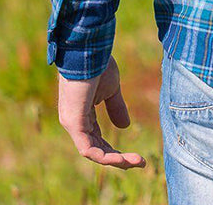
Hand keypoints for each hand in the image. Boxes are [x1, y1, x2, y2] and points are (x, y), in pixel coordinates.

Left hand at [57, 54, 146, 168]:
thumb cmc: (98, 64)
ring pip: (94, 152)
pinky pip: (88, 149)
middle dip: (119, 159)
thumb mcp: (112, 89)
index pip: (97, 140)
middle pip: (96, 150)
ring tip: (138, 161)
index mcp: (83, 114)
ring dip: (116, 160)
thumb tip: (125, 127)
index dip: (115, 151)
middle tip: (140, 162)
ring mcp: (72, 123)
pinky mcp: (73, 122)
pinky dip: (106, 157)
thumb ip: (116, 107)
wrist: (89, 49)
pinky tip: (122, 158)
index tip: (138, 156)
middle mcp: (75, 122)